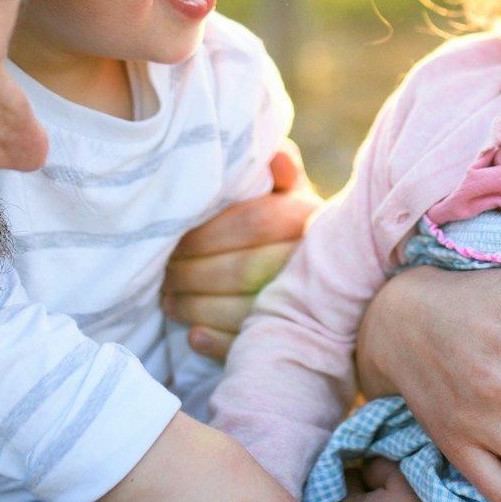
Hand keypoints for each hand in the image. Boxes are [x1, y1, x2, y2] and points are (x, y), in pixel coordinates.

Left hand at [166, 144, 321, 360]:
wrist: (338, 283)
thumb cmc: (295, 227)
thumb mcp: (291, 194)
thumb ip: (279, 171)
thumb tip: (274, 155)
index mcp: (307, 218)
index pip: (251, 222)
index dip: (207, 233)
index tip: (176, 238)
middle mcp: (311, 263)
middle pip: (241, 270)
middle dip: (192, 273)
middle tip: (162, 274)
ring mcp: (306, 308)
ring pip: (242, 311)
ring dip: (195, 308)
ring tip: (167, 301)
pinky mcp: (296, 343)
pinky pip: (250, 346)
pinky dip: (216, 342)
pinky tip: (193, 335)